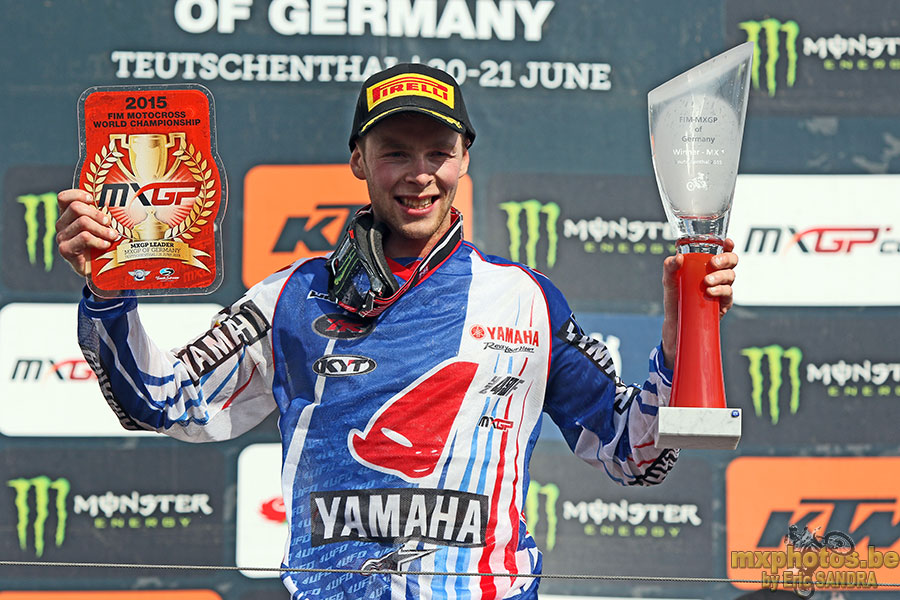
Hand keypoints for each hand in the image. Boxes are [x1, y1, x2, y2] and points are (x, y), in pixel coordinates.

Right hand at [56, 189, 117, 276]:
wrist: (99, 269)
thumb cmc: (103, 243)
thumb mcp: (103, 226)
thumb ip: (104, 213)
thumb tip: (122, 201)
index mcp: (68, 215)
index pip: (64, 198)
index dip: (77, 194)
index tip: (93, 199)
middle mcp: (62, 224)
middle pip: (76, 208)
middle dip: (97, 213)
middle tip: (110, 222)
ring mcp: (62, 237)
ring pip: (82, 222)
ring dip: (102, 229)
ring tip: (113, 235)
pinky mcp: (65, 249)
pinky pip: (84, 237)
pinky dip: (98, 240)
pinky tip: (106, 245)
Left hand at [660, 238, 737, 368]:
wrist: (676, 324)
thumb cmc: (674, 299)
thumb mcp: (668, 282)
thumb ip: (669, 268)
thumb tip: (677, 257)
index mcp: (706, 266)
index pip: (722, 251)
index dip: (728, 245)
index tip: (727, 242)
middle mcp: (717, 275)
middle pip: (732, 262)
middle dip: (726, 259)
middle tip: (713, 263)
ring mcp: (722, 289)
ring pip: (731, 277)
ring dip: (721, 276)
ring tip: (707, 282)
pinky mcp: (723, 304)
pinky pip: (729, 294)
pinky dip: (721, 291)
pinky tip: (710, 292)